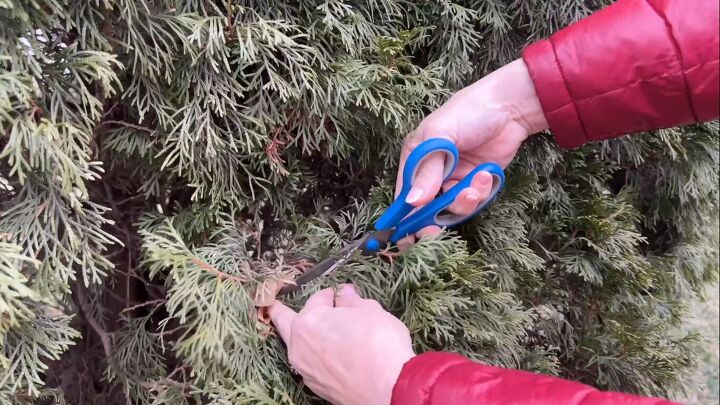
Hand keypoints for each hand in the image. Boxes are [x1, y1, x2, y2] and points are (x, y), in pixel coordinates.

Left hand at [269, 284, 414, 404]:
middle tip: (273, 304)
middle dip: (281, 312)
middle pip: (285, 323)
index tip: (339, 293)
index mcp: (308, 321)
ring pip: (297, 347)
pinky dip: (316, 355)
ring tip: (308, 330)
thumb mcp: (369, 311)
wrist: (387, 388)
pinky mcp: (317, 387)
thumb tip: (345, 295)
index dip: (330, 294)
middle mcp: (299, 346)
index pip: (316, 299)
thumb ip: (352, 301)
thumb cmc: (378, 344)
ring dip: (302, 336)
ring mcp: (306, 370)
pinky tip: (329, 354)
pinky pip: (310, 364)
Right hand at [396, 59, 548, 247]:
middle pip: (426, 207)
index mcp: (416, 157)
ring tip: (476, 184)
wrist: (510, 107)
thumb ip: (426, 171)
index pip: (404, 193)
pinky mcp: (476, 182)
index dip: (403, 216)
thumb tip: (413, 202)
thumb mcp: (441, 137)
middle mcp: (432, 170)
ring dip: (463, 200)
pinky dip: (480, 192)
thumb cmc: (468, 112)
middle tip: (434, 231)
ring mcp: (455, 178)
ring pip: (452, 206)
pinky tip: (487, 173)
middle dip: (432, 219)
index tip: (405, 237)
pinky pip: (473, 200)